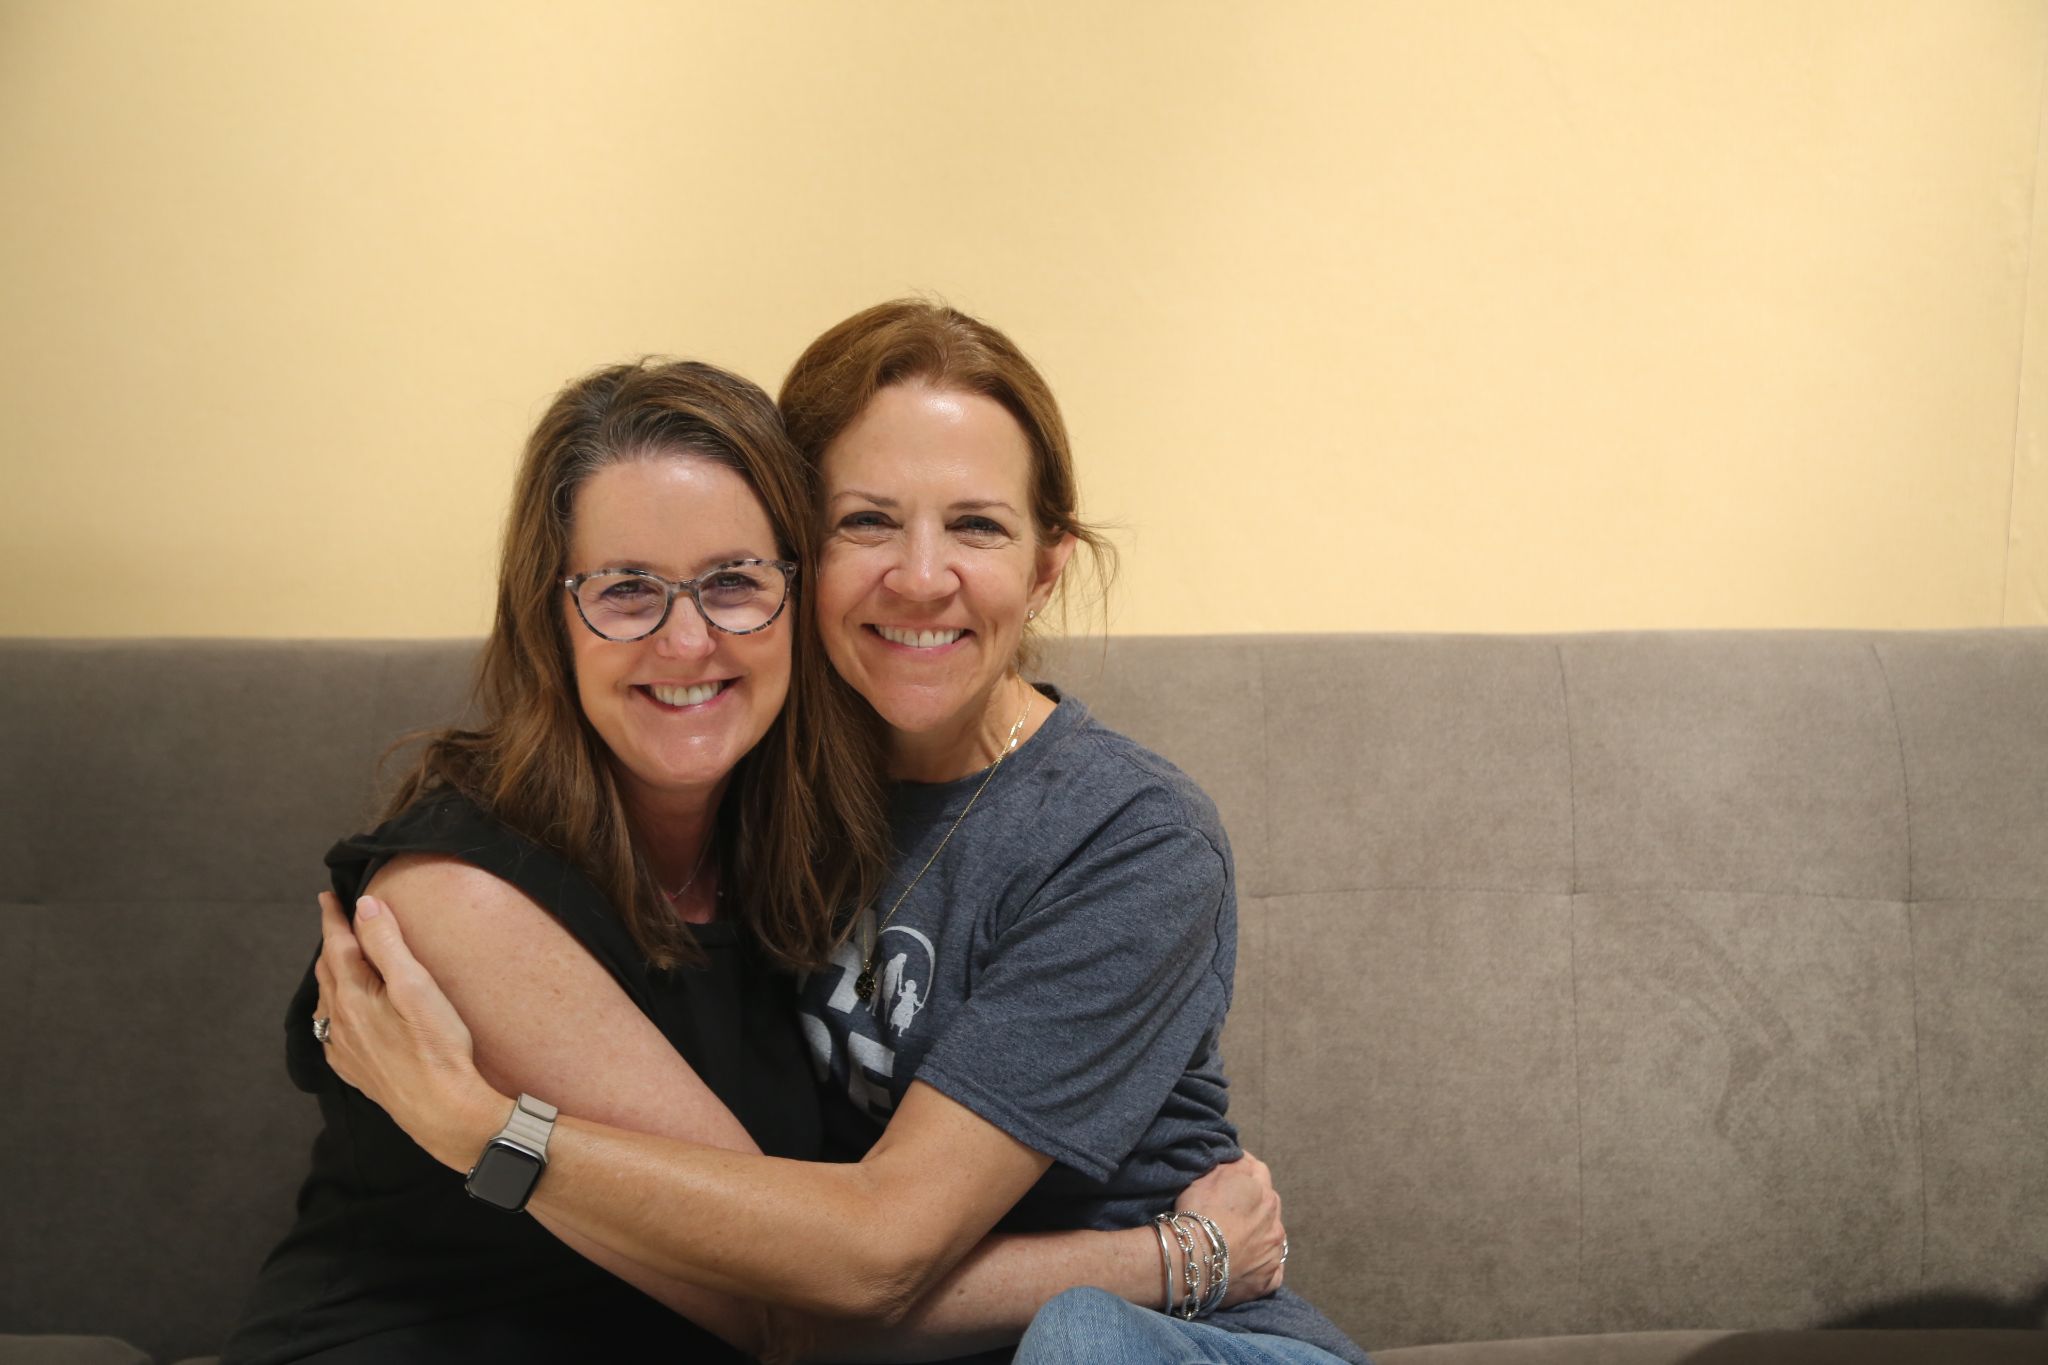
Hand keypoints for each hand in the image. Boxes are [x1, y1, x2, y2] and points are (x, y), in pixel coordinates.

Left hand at [314, 891, 504, 1169]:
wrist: (443, 1110)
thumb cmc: (436, 1047)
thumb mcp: (416, 986)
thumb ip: (387, 943)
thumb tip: (365, 907)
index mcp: (352, 996)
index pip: (336, 945)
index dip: (333, 918)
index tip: (328, 896)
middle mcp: (340, 1022)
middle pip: (328, 972)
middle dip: (330, 943)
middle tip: (335, 922)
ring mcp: (346, 1050)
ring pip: (326, 1002)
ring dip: (330, 976)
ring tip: (337, 963)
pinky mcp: (357, 1071)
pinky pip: (332, 1032)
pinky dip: (333, 1011)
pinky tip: (343, 1017)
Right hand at [1175, 1152, 1285, 1306]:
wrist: (1195, 1258)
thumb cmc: (1199, 1212)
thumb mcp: (1209, 1175)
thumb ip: (1232, 1165)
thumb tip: (1243, 1161)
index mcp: (1264, 1193)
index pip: (1259, 1172)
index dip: (1244, 1171)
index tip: (1230, 1175)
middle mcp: (1275, 1221)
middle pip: (1270, 1206)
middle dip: (1256, 1204)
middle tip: (1233, 1210)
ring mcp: (1274, 1253)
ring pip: (1273, 1238)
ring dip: (1261, 1235)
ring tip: (1239, 1240)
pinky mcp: (1269, 1280)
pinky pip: (1272, 1271)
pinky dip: (1263, 1266)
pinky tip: (1249, 1266)